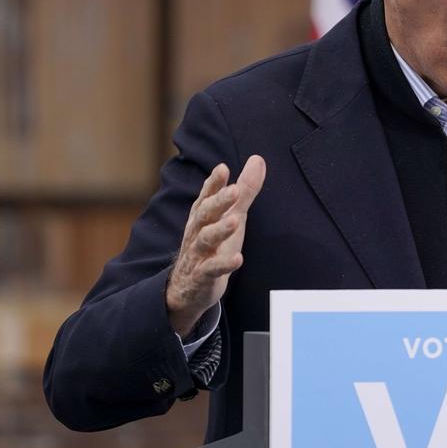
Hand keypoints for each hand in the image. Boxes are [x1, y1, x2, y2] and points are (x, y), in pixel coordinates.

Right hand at [166, 155, 266, 336]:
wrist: (188, 288)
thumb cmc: (213, 245)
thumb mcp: (231, 216)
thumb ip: (245, 191)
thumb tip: (258, 159)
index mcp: (202, 216)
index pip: (206, 196)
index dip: (213, 183)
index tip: (223, 168)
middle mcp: (197, 232)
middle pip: (205, 214)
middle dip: (218, 202)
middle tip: (234, 190)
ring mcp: (198, 254)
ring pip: (206, 239)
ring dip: (220, 230)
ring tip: (235, 221)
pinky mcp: (202, 276)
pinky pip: (211, 269)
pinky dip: (223, 264)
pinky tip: (237, 259)